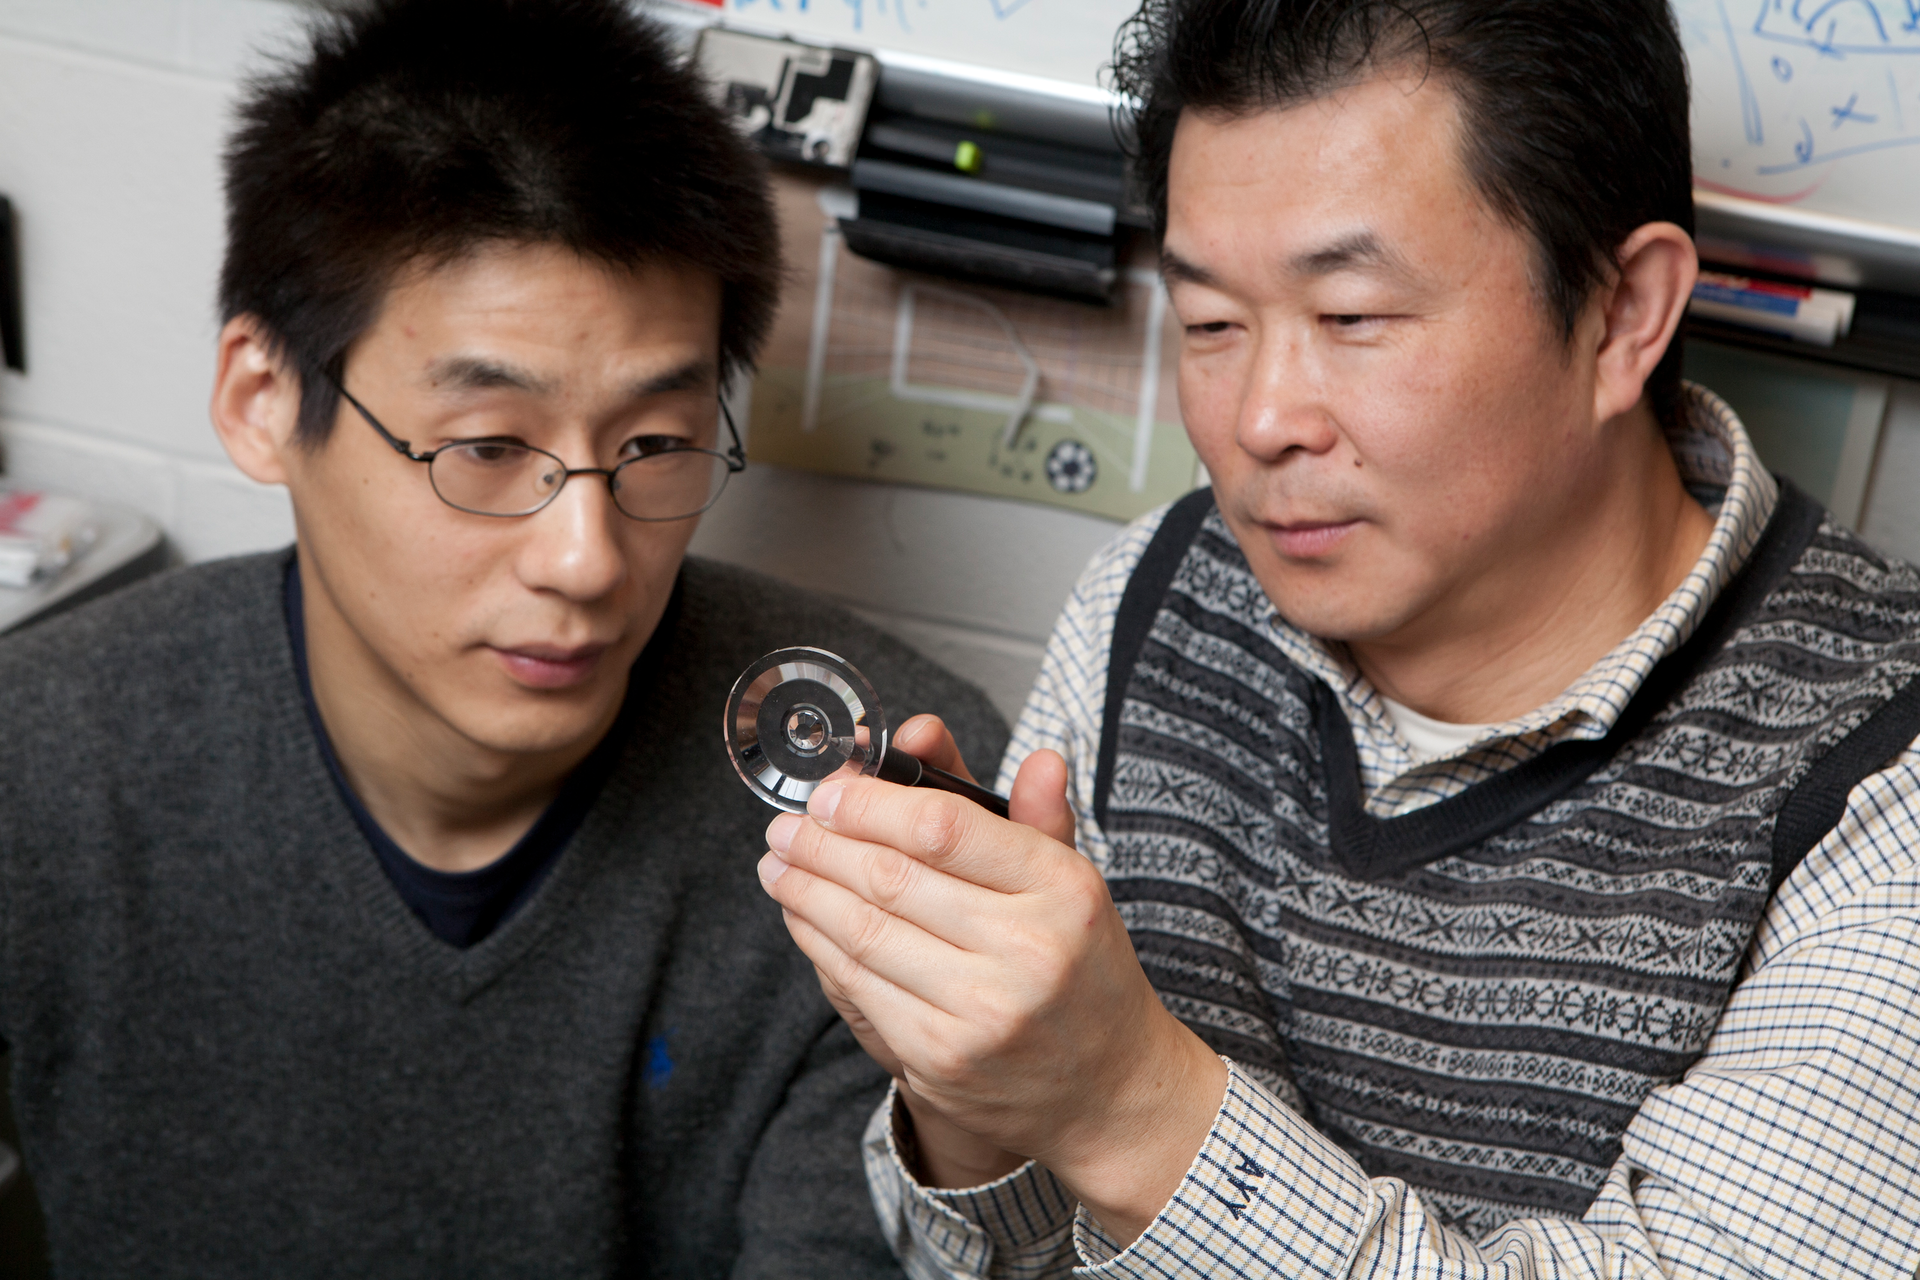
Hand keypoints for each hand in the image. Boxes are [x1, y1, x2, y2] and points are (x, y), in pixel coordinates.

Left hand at [758, 716, 1227, 1242]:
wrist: (1110, 1091)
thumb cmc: (1080, 971)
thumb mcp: (1069, 881)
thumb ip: (1002, 805)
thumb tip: (934, 731)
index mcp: (1063, 888)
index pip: (944, 827)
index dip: (869, 804)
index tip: (829, 791)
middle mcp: (1027, 948)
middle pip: (892, 876)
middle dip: (821, 843)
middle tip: (787, 825)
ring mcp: (982, 1009)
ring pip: (864, 930)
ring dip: (806, 890)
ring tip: (780, 863)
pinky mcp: (941, 1057)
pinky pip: (858, 984)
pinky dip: (818, 943)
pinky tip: (802, 916)